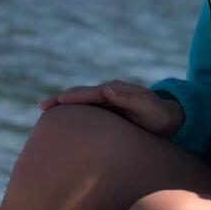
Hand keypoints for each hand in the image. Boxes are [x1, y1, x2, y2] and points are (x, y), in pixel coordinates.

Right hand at [38, 80, 182, 137]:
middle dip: (61, 99)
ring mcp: (106, 101)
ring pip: (81, 101)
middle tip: (42, 106)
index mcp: (115, 92)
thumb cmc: (158, 116)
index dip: (74, 97)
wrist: (168, 120)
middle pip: (81, 94)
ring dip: (63, 104)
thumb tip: (107, 89)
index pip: (91, 93)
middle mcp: (108, 93)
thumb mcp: (147, 107)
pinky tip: (62, 119)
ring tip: (45, 110)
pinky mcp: (107, 110)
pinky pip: (86, 109)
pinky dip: (73, 111)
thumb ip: (130, 98)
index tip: (59, 102)